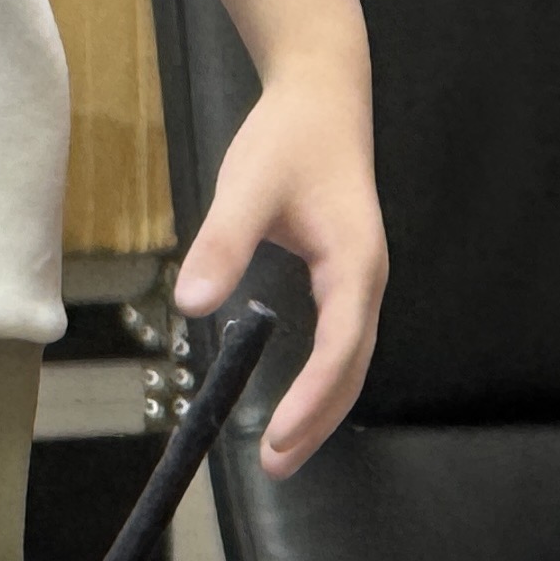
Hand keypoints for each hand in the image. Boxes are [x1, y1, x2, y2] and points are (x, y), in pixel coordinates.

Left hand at [175, 77, 388, 477]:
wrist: (322, 97)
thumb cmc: (290, 139)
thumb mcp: (248, 187)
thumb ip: (222, 244)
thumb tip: (193, 303)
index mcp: (355, 263)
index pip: (341, 347)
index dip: (313, 396)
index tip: (281, 434)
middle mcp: (366, 280)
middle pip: (352, 368)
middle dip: (319, 420)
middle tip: (276, 463)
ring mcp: (358, 281)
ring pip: (350, 360)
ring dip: (322, 407)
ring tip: (284, 449)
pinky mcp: (344, 277)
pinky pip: (340, 342)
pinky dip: (322, 380)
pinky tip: (296, 400)